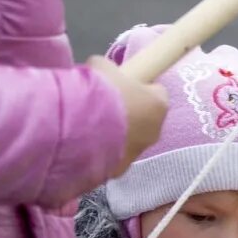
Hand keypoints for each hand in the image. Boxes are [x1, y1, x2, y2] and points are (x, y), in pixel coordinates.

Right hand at [87, 56, 168, 172]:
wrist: (79, 128)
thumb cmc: (99, 92)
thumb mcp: (102, 67)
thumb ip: (109, 70)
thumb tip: (103, 71)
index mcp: (158, 105)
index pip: (158, 93)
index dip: (141, 88)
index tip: (124, 86)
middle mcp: (154, 132)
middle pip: (145, 119)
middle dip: (129, 114)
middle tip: (104, 106)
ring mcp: (137, 153)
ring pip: (130, 141)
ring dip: (116, 134)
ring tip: (89, 126)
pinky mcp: (118, 170)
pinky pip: (113, 157)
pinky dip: (102, 151)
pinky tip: (84, 142)